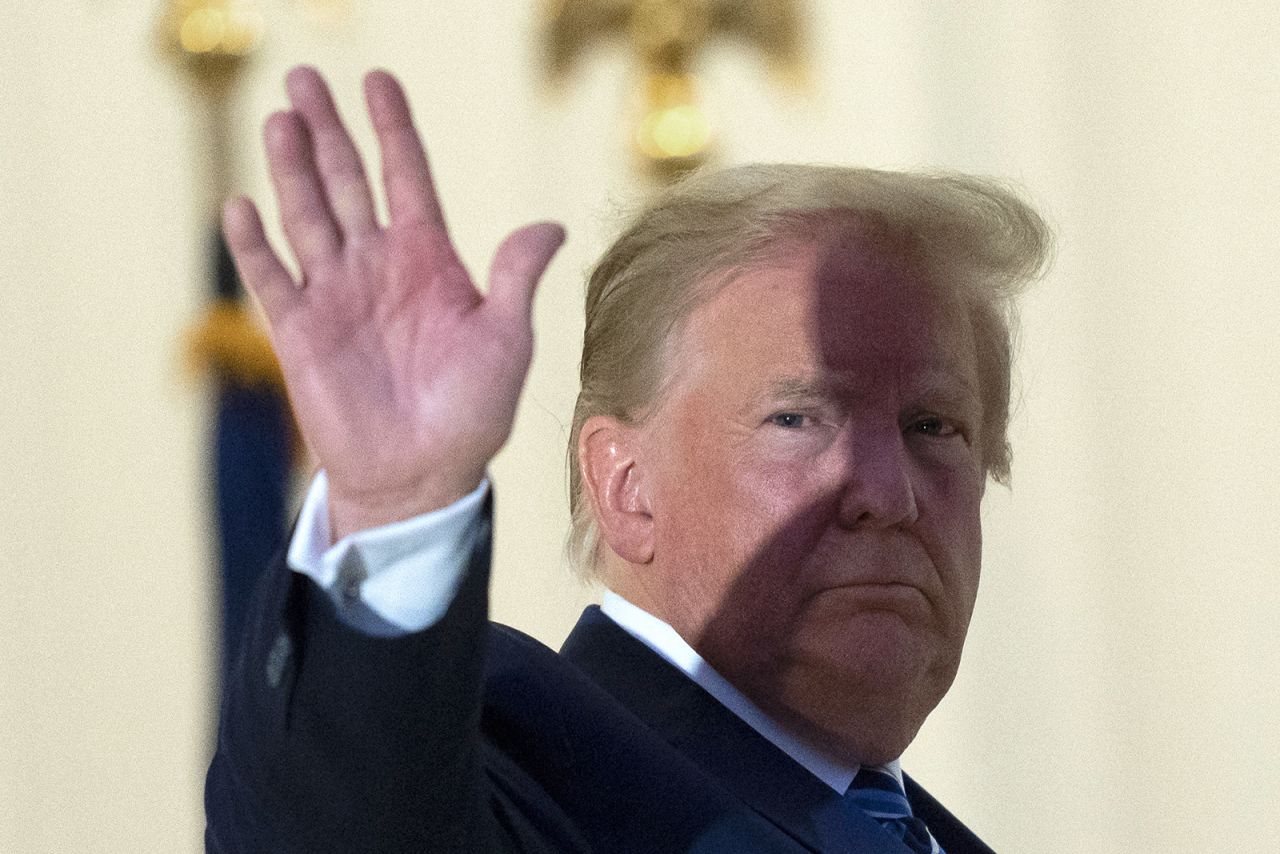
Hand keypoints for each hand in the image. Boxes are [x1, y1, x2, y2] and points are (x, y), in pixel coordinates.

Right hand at [222, 66, 564, 540]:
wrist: (422, 476)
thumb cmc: (472, 413)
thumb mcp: (506, 341)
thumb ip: (515, 278)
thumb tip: (551, 225)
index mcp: (429, 258)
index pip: (407, 176)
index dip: (393, 128)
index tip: (380, 79)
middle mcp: (378, 265)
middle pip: (346, 181)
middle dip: (328, 131)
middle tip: (305, 79)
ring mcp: (335, 293)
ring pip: (306, 214)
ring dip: (291, 168)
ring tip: (280, 119)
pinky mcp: (299, 330)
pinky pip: (270, 276)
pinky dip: (253, 243)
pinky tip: (241, 204)